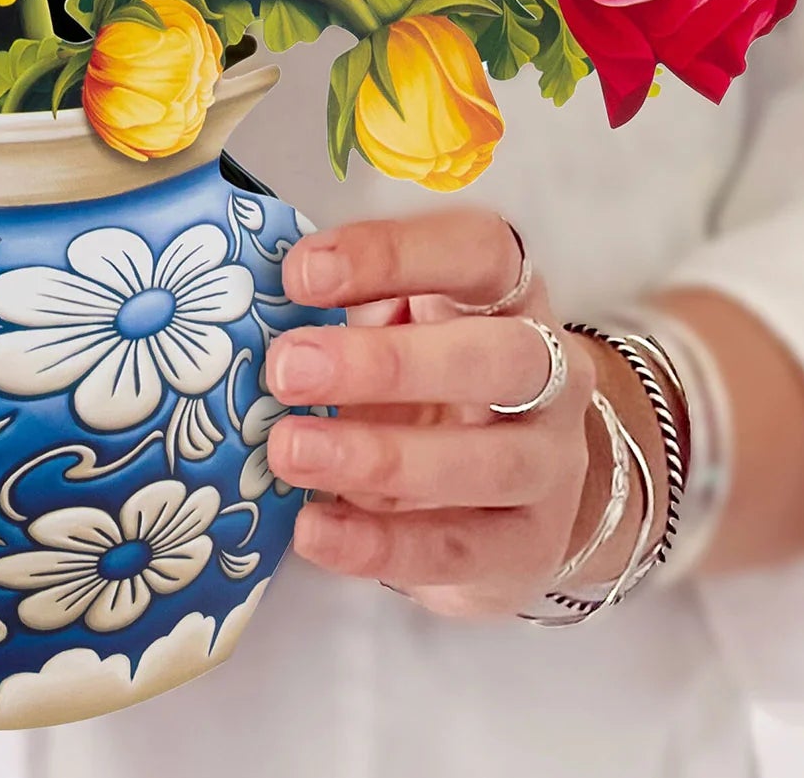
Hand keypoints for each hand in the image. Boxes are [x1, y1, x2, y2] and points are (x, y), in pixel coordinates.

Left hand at [267, 209, 602, 618]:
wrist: (523, 485)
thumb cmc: (433, 377)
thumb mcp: (401, 324)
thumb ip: (350, 305)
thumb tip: (252, 303)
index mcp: (512, 295)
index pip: (478, 252)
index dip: (394, 254)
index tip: (300, 272)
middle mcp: (551, 374)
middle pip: (496, 358)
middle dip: (388, 364)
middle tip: (287, 369)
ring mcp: (551, 465)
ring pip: (487, 462)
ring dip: (379, 456)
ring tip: (288, 451)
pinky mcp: (529, 548)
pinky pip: (458, 551)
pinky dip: (379, 544)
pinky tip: (311, 529)